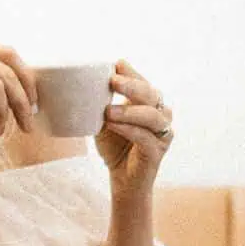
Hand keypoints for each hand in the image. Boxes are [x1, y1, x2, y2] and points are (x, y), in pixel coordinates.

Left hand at [95, 60, 173, 193]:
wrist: (123, 181)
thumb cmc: (115, 147)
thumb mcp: (105, 120)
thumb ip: (102, 103)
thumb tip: (82, 82)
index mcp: (150, 104)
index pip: (144, 83)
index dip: (133, 73)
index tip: (117, 64)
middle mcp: (161, 116)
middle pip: (152, 95)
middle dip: (133, 85)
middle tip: (113, 81)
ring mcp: (162, 134)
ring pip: (152, 116)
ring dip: (129, 110)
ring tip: (108, 110)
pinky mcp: (157, 152)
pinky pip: (145, 137)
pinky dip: (128, 129)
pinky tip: (112, 124)